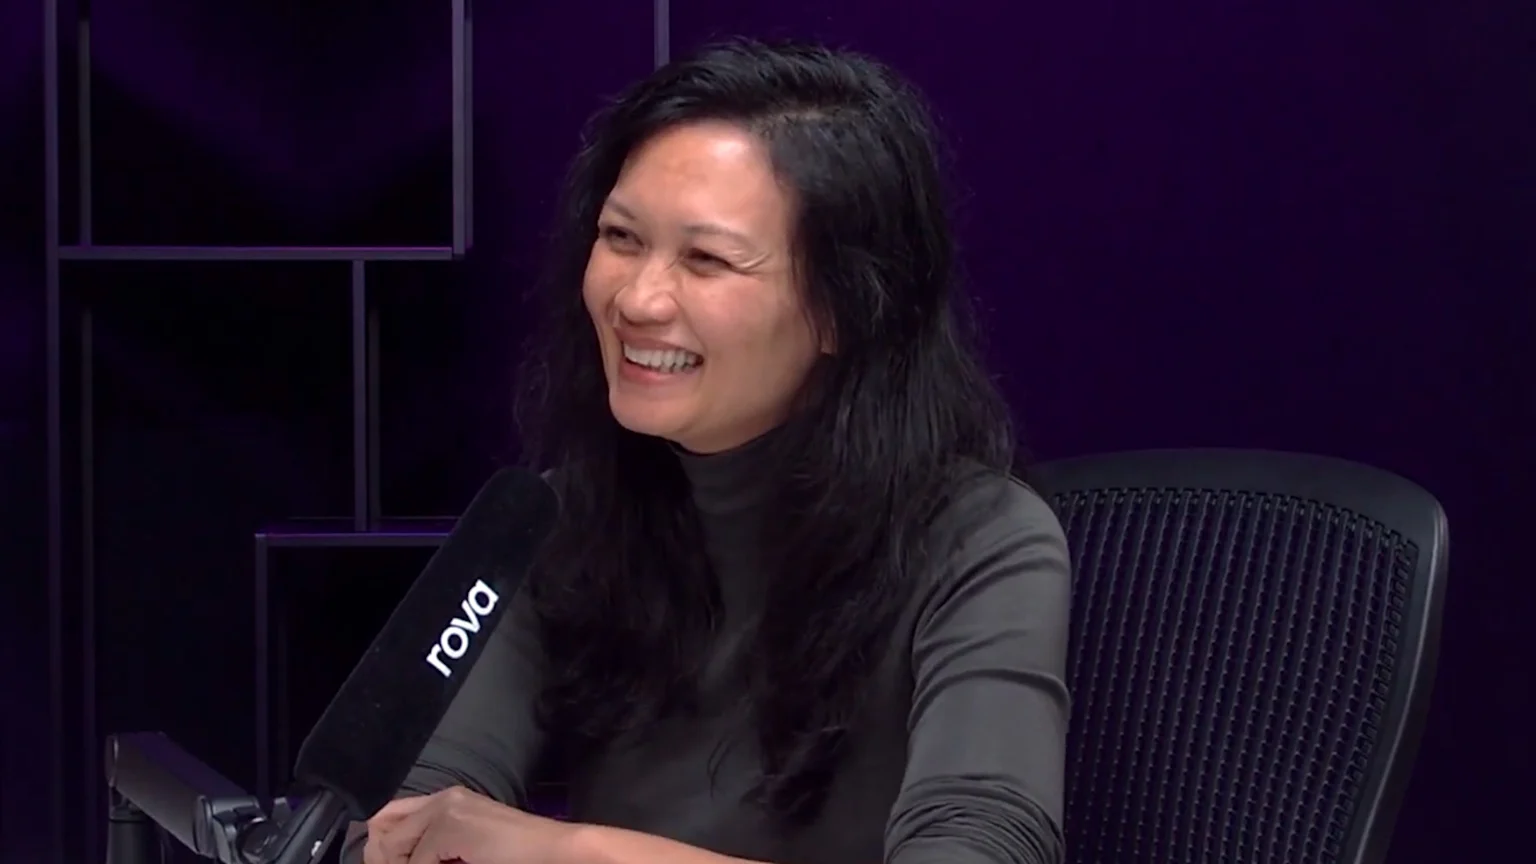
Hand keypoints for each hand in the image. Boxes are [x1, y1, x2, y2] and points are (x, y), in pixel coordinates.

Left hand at [362, 786, 583, 863]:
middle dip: (381, 856)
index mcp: (448, 799)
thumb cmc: (515, 853)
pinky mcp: (452, 826)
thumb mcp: (465, 846)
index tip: (384, 862)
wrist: (552, 849)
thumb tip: (390, 857)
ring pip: (395, 846)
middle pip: (384, 824)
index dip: (379, 842)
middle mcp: (444, 798)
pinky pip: (419, 860)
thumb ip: (433, 845)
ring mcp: (448, 809)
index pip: (390, 813)